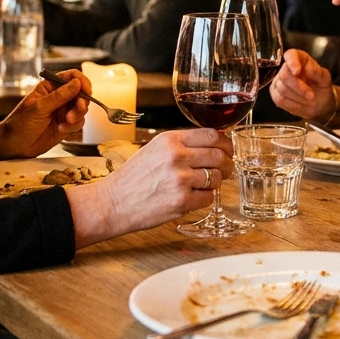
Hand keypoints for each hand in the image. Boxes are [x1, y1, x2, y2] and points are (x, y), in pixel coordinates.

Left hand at [0, 68, 89, 159]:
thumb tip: (77, 83)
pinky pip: (79, 122)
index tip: (87, 91)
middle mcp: (59, 97)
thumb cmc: (20, 123)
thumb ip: (60, 96)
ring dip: (77, 115)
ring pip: (81, 108)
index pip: (71, 77)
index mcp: (50, 87)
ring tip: (66, 123)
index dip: (81, 82)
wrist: (15, 146)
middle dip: (81, 103)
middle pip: (80, 93)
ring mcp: (63, 111)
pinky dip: (74, 126)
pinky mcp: (66, 124)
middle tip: (77, 111)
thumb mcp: (39, 107)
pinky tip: (62, 129)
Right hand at [67, 128, 233, 246]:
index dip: (226, 143)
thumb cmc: (133, 178)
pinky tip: (193, 197)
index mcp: (170, 140)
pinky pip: (208, 198)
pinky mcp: (181, 201)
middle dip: (227, 164)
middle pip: (219, 156)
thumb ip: (182, 145)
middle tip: (225, 169)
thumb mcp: (155, 149)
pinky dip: (205, 199)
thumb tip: (214, 142)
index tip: (227, 150)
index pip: (212, 135)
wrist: (112, 203)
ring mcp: (180, 179)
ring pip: (217, 177)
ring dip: (215, 182)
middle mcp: (176, 156)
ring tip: (204, 184)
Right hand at [269, 49, 333, 122]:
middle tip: (311, 96)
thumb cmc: (321, 87)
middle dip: (299, 88)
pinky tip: (302, 105)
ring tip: (310, 101)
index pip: (291, 55)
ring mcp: (278, 80)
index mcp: (300, 59)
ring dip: (298, 98)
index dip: (292, 61)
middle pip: (284, 75)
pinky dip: (293, 104)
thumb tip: (308, 68)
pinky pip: (280, 99)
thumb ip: (318, 73)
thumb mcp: (325, 79)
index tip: (297, 71)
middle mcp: (286, 67)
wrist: (319, 103)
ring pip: (282, 89)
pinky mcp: (275, 93)